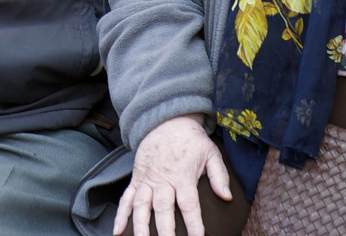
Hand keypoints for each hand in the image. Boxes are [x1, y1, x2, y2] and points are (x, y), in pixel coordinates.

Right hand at [115, 115, 230, 235]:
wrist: (167, 120)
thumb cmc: (191, 140)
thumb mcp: (211, 153)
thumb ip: (219, 176)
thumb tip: (227, 197)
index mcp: (183, 175)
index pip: (189, 204)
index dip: (193, 223)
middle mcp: (163, 179)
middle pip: (163, 208)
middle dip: (165, 230)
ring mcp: (147, 179)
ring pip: (141, 206)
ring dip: (140, 225)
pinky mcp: (137, 178)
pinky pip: (126, 198)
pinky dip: (120, 214)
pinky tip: (118, 231)